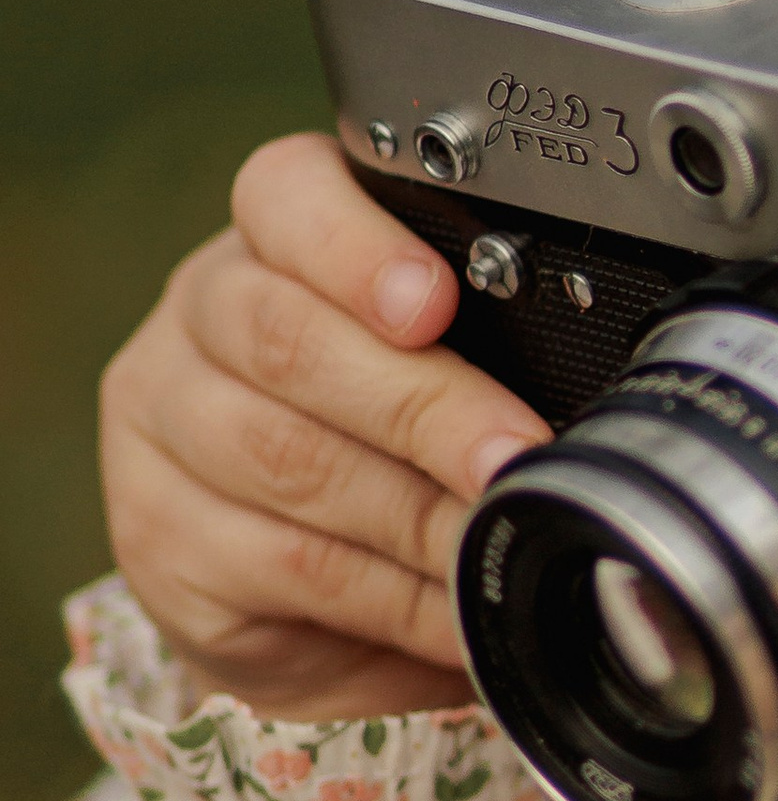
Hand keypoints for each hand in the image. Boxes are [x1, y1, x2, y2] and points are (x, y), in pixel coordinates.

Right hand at [99, 133, 550, 719]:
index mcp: (277, 240)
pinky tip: (453, 603)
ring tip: (498, 535)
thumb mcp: (446, 372)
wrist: (307, 600)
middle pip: (290, 340)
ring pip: (287, 457)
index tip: (433, 301)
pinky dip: (392, 594)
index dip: (357, 247)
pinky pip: (286, 562)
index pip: (286, 197)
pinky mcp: (158, 535)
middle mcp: (204, 313)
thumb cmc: (395, 447)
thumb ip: (492, 352)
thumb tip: (596, 405)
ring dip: (416, 510)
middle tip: (512, 453)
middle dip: (424, 405)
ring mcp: (163, 425)